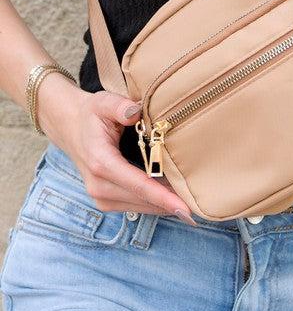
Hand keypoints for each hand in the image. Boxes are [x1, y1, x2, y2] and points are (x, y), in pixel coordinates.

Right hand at [37, 75, 195, 223]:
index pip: (137, 184)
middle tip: (202, 206)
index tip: (185, 209)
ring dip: (165, 206)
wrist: (71, 127)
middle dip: (171, 204)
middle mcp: (99, 185)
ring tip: (193, 203)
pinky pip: (135, 206)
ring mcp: (101, 196)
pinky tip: (174, 199)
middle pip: (142, 200)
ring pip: (141, 206)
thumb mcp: (102, 102)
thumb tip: (135, 111)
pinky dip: (155, 204)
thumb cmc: (91, 114)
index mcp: (101, 162)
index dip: (162, 197)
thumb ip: (119, 106)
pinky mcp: (106, 200)